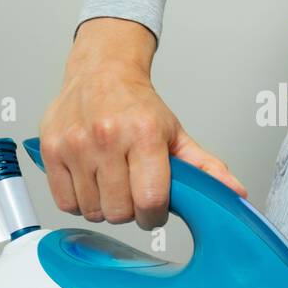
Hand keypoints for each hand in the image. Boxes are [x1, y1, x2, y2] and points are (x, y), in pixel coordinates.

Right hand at [39, 18, 245, 229]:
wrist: (101, 72)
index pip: (150, 200)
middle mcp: (107, 137)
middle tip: (132, 193)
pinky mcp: (51, 150)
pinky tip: (90, 183)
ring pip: (92, 210)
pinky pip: (64, 202)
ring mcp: (75, 144)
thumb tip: (236, 193)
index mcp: (144, 134)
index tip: (155, 209)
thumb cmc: (138, 106)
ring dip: (104, 206)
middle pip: (119, 211)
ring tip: (111, 184)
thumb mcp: (176, 134)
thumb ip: (206, 168)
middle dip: (130, 211)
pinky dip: (79, 201)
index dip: (155, 215)